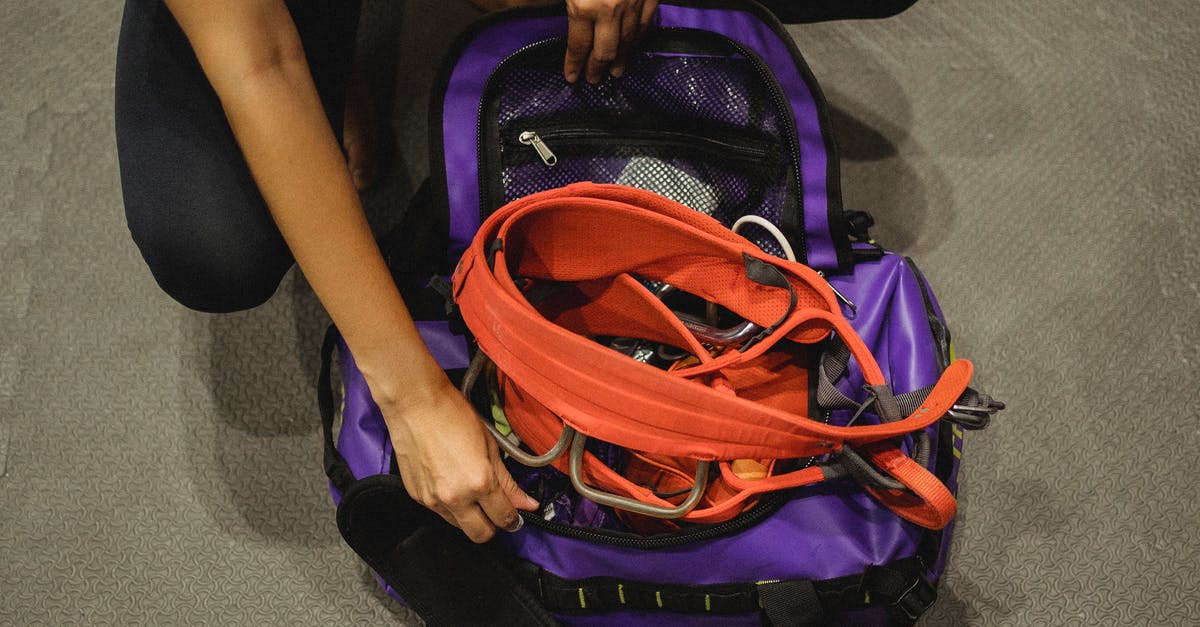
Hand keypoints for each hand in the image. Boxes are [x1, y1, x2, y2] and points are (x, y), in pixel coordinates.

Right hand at [376, 376, 538, 542]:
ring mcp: (432, 500)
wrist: (414, 404)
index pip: (503, 518)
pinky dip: (449, 505)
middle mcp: (455, 497)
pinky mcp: (416, 496)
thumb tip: (526, 504)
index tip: (515, 515)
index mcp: (479, 483)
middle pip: (480, 535)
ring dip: (469, 516)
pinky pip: (438, 512)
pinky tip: (450, 481)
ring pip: (458, 526)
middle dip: (492, 525)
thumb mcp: (490, 446)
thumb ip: (507, 481)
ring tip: (470, 489)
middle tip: (495, 509)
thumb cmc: (452, 415)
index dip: (513, 519)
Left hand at [563, 0, 657, 82]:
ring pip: (628, 40)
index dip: (574, 64)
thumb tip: (543, 14)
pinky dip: (639, 37)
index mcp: (583, 6)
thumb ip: (566, 5)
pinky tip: (633, 44)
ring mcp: (634, 2)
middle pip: (605, 51)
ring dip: (621, 58)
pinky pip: (646, 22)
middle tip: (594, 79)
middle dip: (597, 69)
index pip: (578, 46)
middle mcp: (610, 9)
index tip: (572, 76)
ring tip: (616, 70)